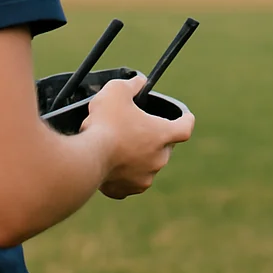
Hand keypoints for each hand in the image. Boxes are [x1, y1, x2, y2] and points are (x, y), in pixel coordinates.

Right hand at [80, 73, 194, 199]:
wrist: (86, 158)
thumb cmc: (104, 123)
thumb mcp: (117, 90)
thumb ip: (132, 84)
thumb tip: (139, 82)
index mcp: (162, 134)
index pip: (185, 127)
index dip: (185, 120)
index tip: (184, 117)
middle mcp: (158, 159)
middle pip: (164, 147)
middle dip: (153, 138)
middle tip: (135, 129)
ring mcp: (143, 178)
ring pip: (146, 165)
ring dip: (137, 157)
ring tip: (118, 146)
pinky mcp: (125, 190)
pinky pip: (128, 181)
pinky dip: (121, 174)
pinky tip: (109, 164)